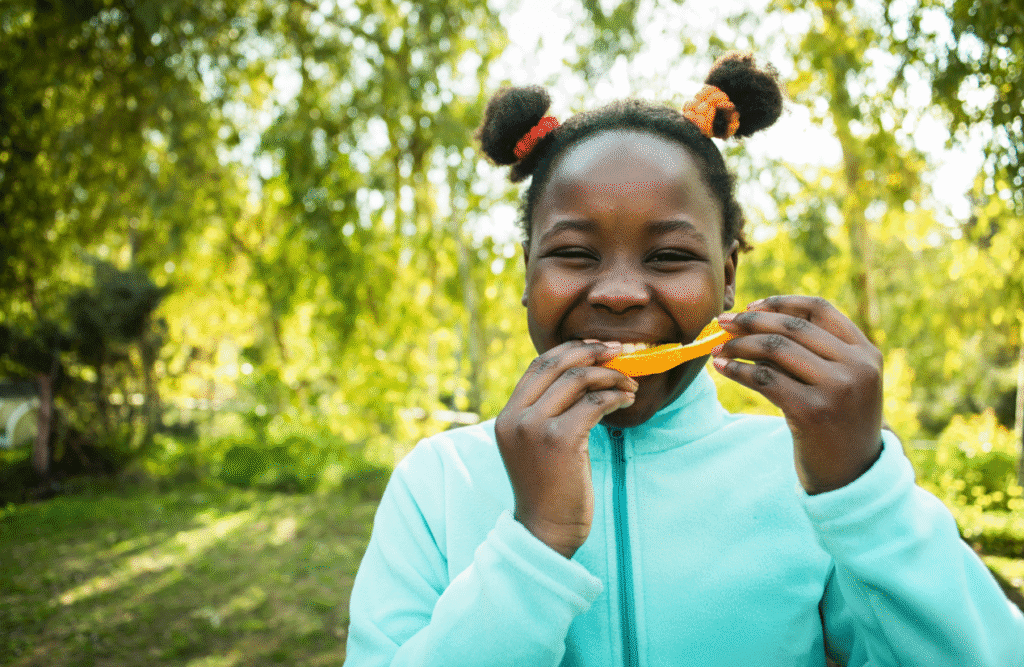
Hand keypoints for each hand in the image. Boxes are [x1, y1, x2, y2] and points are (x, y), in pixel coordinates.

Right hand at [495, 340, 637, 557]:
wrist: (545, 531)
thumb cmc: (549, 490)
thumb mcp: (536, 445)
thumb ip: (547, 413)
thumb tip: (584, 377)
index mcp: (507, 415)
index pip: (538, 365)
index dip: (571, 350)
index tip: (598, 348)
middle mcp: (516, 417)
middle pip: (556, 364)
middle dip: (592, 353)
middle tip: (620, 352)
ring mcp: (535, 428)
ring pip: (578, 380)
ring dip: (610, 377)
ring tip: (629, 384)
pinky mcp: (560, 440)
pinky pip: (594, 404)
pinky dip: (615, 397)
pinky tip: (627, 401)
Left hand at [710, 295, 883, 494]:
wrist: (852, 476)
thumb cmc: (837, 425)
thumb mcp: (840, 383)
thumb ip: (812, 353)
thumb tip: (750, 323)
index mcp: (866, 353)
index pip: (820, 309)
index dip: (781, 302)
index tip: (751, 306)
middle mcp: (856, 367)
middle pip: (792, 327)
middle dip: (750, 321)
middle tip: (722, 322)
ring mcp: (837, 389)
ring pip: (775, 349)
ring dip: (739, 345)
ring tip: (717, 347)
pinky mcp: (812, 412)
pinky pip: (764, 379)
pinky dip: (737, 370)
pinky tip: (721, 367)